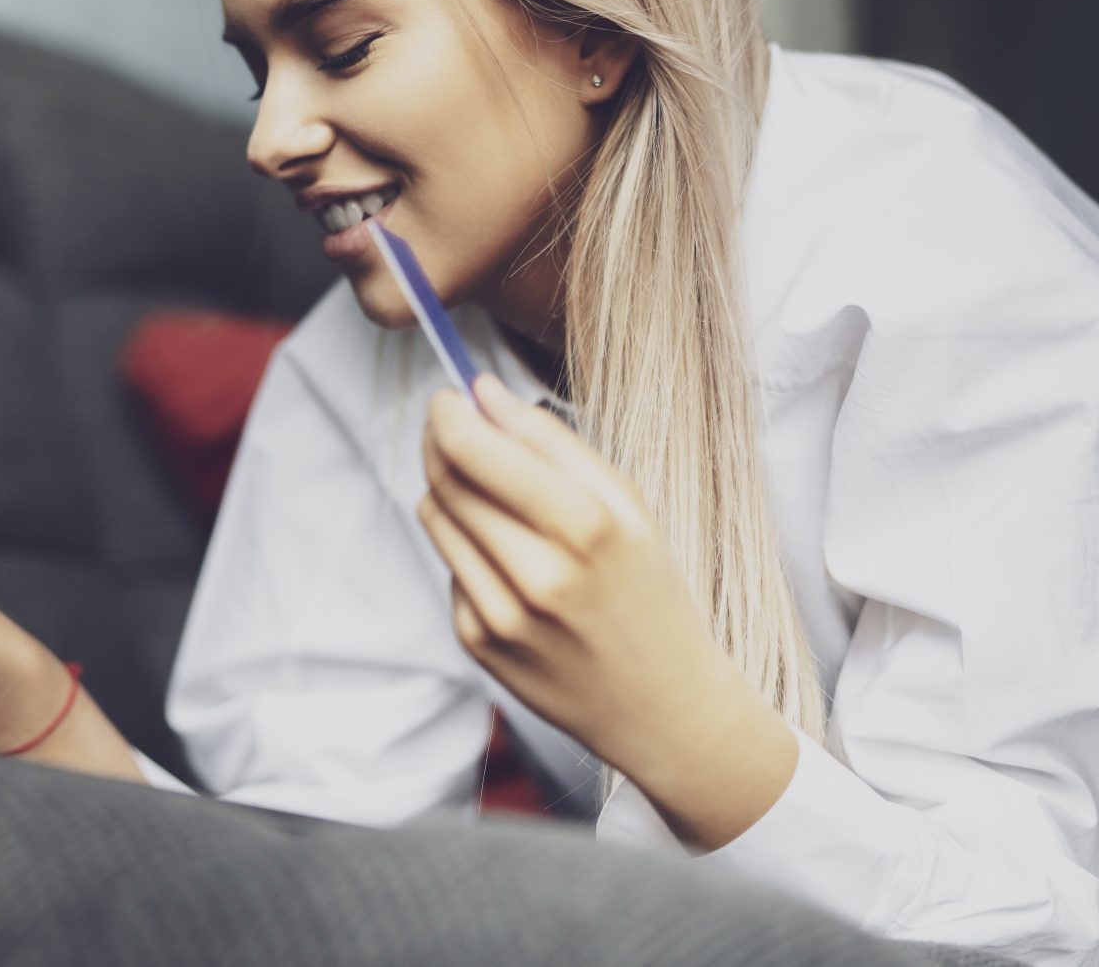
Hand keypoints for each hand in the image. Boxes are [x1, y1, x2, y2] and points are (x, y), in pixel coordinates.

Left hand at [416, 374, 755, 779]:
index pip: (478, 452)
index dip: (449, 415)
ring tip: (490, 493)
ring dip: (448, 489)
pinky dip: (467, 548)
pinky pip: (448, 567)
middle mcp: (538, 574)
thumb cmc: (649, 592)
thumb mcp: (629, 506)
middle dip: (442, 442)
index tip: (450, 397)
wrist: (663, 707)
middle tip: (456, 428)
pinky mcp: (477, 643)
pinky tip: (508, 560)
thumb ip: (553, 442)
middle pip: (448, 480)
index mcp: (587, 527)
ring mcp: (502, 615)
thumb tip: (483, 392)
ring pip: (436, 517)